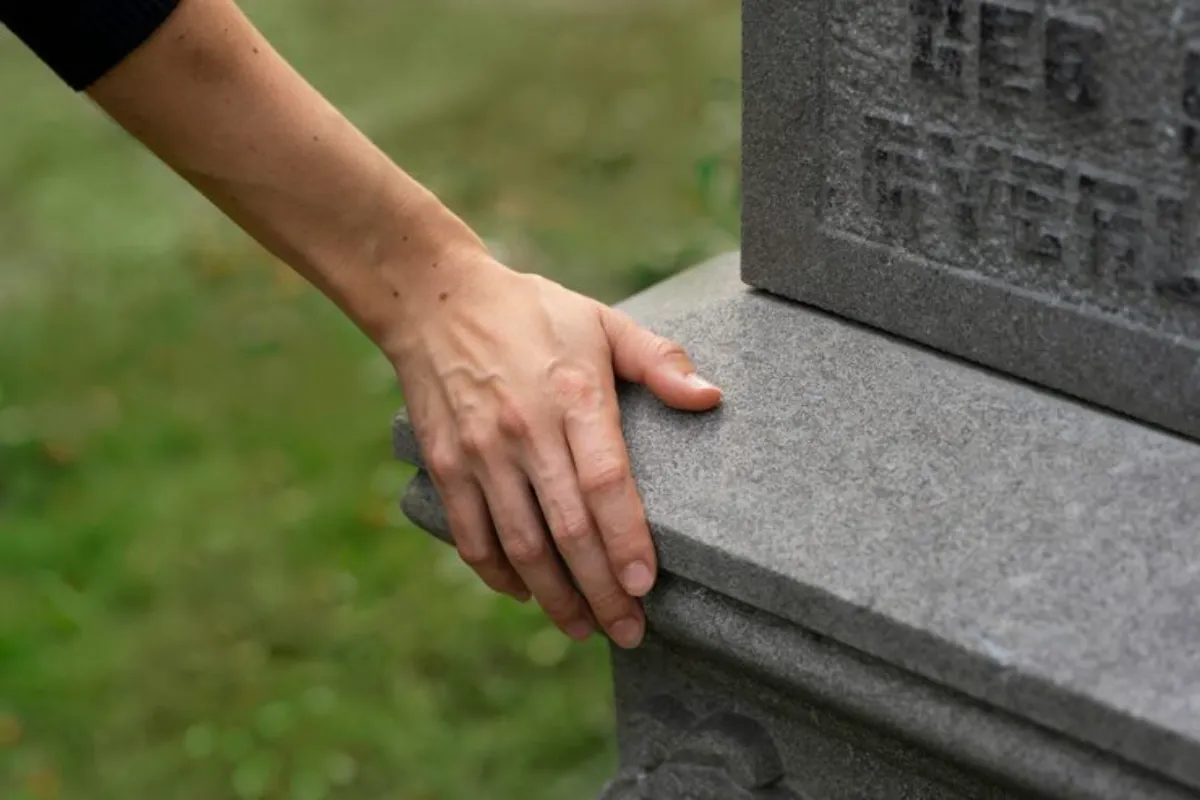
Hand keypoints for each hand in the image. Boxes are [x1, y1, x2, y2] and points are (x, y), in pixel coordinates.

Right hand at [393, 249, 721, 647]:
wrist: (434, 301)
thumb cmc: (532, 313)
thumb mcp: (603, 321)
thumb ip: (659, 361)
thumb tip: (712, 398)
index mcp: (574, 397)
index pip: (606, 484)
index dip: (626, 540)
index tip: (645, 586)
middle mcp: (525, 431)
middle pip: (567, 530)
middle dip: (599, 592)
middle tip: (628, 632)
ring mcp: (480, 452)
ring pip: (520, 545)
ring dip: (553, 596)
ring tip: (583, 629)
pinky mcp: (445, 464)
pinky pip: (472, 535)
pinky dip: (499, 574)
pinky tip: (527, 593)